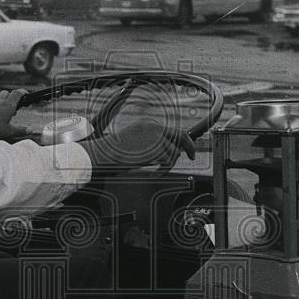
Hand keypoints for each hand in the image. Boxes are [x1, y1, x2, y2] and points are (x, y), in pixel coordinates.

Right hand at [80, 119, 195, 173]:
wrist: (106, 152)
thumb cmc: (116, 151)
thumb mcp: (136, 140)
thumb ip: (151, 142)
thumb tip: (167, 151)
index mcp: (149, 124)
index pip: (172, 131)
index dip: (181, 140)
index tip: (185, 149)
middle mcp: (155, 128)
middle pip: (181, 135)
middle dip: (189, 146)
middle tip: (192, 157)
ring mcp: (157, 138)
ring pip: (173, 153)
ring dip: (168, 165)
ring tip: (158, 172)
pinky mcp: (157, 148)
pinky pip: (168, 162)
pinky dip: (164, 170)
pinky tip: (155, 173)